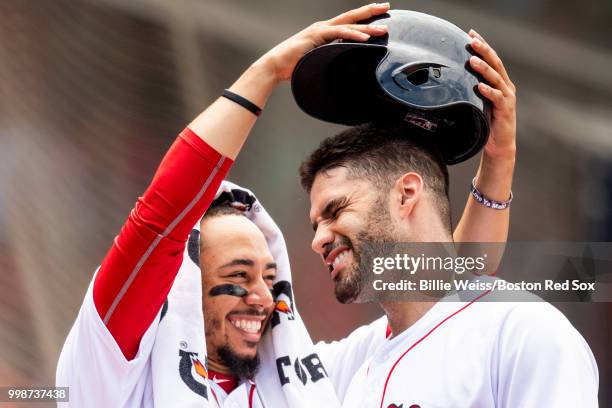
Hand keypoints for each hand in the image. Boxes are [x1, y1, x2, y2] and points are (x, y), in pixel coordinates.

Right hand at [258, 3, 389, 82]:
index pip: (348, 22)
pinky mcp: (316, 35)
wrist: (276, 66)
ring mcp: (320, 30)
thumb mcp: (318, 62)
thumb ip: (330, 60)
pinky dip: (353, 34)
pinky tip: (365, 37)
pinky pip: (339, 33)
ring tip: (383, 29)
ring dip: (367, 27)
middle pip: (351, 16)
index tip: (380, 14)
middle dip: (370, 11)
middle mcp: (324, 27)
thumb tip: (343, 70)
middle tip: (387, 6)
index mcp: (325, 32)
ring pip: (348, 24)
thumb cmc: (295, 66)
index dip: (364, 17)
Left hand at [468, 30, 515, 161]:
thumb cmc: (486, 122)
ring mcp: (507, 97)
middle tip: (472, 40)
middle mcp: (506, 86)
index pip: (491, 59)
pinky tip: (479, 86)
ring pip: (496, 78)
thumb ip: (470, 89)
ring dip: (483, 69)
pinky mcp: (506, 110)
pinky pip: (497, 98)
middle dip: (483, 50)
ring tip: (472, 60)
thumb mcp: (477, 102)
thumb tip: (450, 78)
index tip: (470, 33)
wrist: (499, 145)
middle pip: (495, 63)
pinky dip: (489, 91)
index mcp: (499, 82)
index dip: (482, 45)